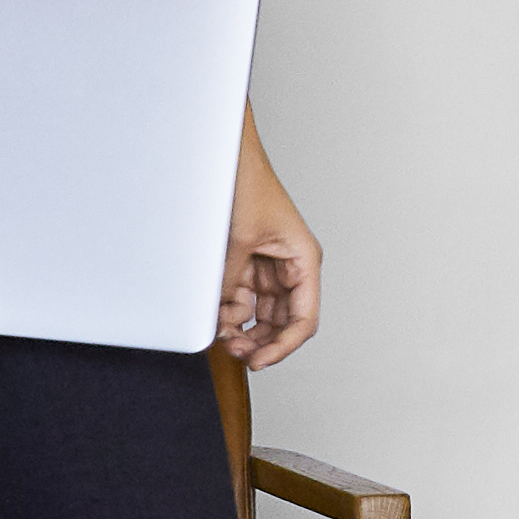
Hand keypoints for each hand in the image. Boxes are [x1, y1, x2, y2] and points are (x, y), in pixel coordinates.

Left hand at [219, 112, 321, 368]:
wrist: (226, 156)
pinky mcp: (246, 263)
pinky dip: (228, 309)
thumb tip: (221, 319)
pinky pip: (241, 298)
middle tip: (236, 352)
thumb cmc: (248, 184)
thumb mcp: (240, 240)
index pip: (303, 319)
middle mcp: (290, 267)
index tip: (259, 362)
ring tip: (221, 332)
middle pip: (282, 322)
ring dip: (241, 327)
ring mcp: (267, 267)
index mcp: (303, 260)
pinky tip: (215, 313)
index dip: (283, 346)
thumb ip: (232, 282)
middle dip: (260, 339)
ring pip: (260, 314)